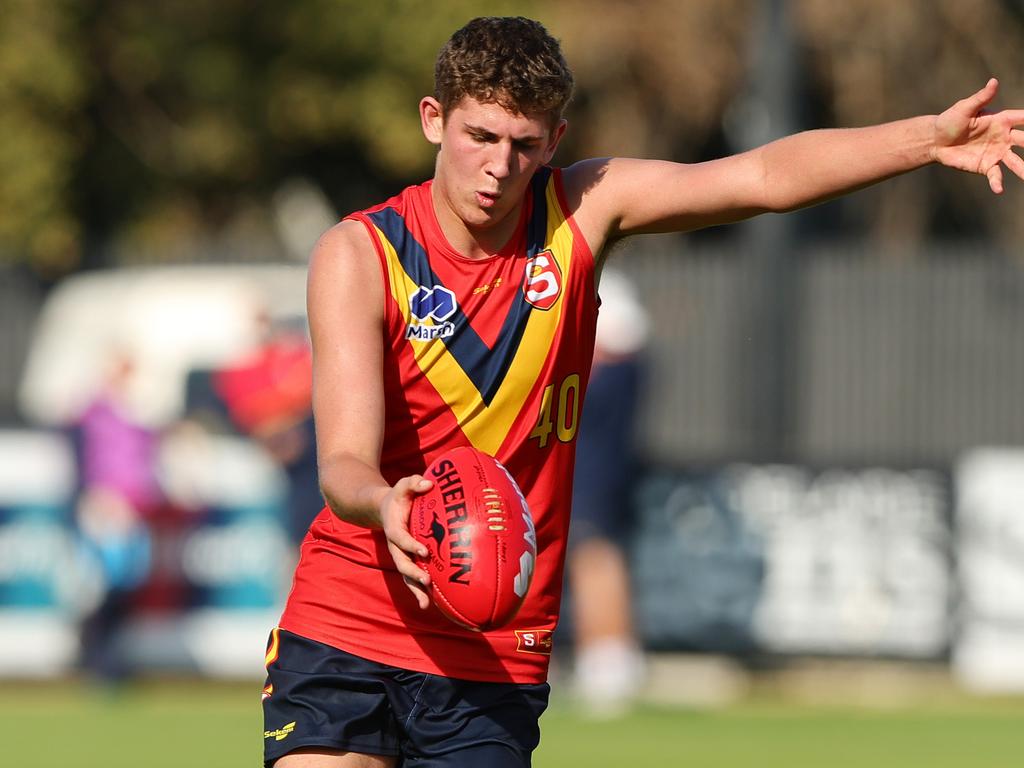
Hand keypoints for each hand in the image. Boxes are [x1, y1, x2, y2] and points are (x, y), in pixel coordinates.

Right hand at [380, 474, 433, 608]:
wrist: (384, 508)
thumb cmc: (399, 496)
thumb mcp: (403, 485)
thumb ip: (413, 482)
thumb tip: (429, 483)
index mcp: (394, 528)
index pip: (401, 538)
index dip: (411, 545)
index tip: (424, 551)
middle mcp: (395, 545)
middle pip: (402, 562)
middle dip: (414, 573)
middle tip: (427, 580)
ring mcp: (400, 555)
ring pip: (406, 576)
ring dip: (415, 589)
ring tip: (426, 604)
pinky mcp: (407, 560)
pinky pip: (412, 578)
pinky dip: (419, 590)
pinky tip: (430, 603)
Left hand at [932, 78, 1023, 193]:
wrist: (934, 141)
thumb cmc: (949, 121)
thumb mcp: (964, 108)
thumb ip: (980, 98)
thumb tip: (993, 81)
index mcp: (1001, 120)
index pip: (1023, 118)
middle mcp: (1003, 137)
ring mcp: (996, 153)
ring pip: (1016, 161)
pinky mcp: (985, 166)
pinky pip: (995, 175)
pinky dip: (997, 182)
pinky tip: (999, 189)